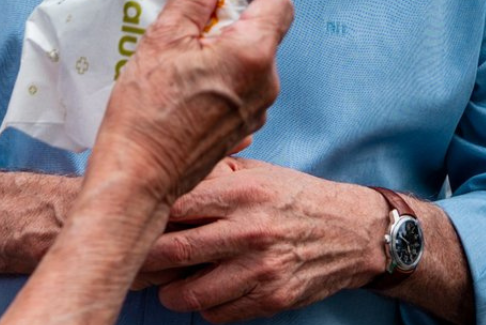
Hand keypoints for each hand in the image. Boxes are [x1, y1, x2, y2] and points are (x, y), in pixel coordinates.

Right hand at [86, 0, 292, 209]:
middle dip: (229, 23)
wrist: (140, 177)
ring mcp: (258, 111)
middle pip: (262, 34)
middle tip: (189, 25)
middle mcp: (267, 84)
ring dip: (223, 54)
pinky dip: (220, 81)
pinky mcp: (243, 130)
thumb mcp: (162, 41)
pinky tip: (185, 90)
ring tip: (180, 60)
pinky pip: (241, 91)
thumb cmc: (148, 109)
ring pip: (250, 64)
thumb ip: (189, 1)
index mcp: (254, 54)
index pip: (279, 4)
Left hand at [139, 160, 381, 321]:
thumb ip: (212, 175)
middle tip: (134, 264)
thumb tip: (163, 182)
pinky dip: (205, 307)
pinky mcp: (273, 297)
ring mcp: (262, 268)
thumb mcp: (257, 174)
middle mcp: (249, 230)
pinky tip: (208, 292)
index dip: (145, 219)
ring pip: (191, 293)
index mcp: (241, 192)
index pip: (174, 207)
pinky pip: (219, 313)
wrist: (353, 231)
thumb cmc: (296, 199)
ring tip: (169, 285)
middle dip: (145, 263)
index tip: (133, 226)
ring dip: (171, 293)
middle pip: (173, 251)